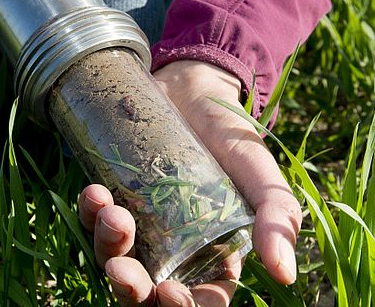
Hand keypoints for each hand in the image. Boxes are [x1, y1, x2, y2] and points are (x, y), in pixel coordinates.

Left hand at [78, 60, 301, 305]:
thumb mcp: (263, 177)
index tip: (170, 291)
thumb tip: (285, 273)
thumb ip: (279, 220)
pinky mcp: (113, 200)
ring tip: (111, 213)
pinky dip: (89, 214)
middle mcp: (172, 250)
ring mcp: (139, 226)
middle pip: (146, 292)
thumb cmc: (233, 138)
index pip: (198, 301)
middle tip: (122, 270)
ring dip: (106, 247)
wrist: (193, 89)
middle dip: (131, 289)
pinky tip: (95, 193)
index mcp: (213, 258)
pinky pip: (92, 222)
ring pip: (114, 259)